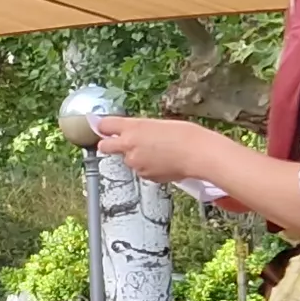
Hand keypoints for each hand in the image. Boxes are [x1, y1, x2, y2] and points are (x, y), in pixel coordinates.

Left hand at [88, 115, 227, 186]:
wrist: (198, 154)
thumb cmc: (185, 135)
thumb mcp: (159, 124)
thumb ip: (140, 129)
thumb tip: (131, 132)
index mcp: (133, 127)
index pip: (105, 125)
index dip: (103, 126)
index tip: (101, 127)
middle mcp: (128, 145)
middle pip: (104, 146)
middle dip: (108, 145)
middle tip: (118, 143)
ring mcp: (135, 162)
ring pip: (127, 160)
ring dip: (136, 157)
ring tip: (158, 152)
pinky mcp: (144, 176)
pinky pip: (141, 170)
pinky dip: (148, 167)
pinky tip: (163, 162)